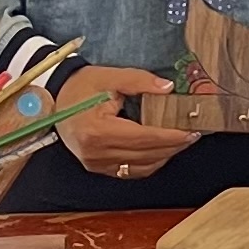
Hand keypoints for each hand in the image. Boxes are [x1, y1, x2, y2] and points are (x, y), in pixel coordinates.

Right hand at [49, 65, 194, 178]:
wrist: (54, 98)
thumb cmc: (81, 87)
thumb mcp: (109, 77)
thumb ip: (139, 81)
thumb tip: (168, 88)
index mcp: (97, 131)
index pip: (144, 138)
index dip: (170, 136)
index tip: (192, 131)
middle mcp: (95, 152)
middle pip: (145, 155)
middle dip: (173, 146)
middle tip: (193, 134)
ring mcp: (95, 163)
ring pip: (141, 167)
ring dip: (164, 156)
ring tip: (181, 141)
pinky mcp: (96, 167)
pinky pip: (130, 171)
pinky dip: (150, 163)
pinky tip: (162, 151)